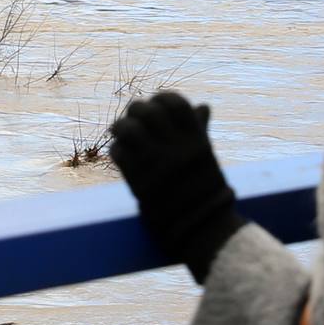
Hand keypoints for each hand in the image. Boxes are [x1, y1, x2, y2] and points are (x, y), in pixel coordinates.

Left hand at [108, 90, 246, 282]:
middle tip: (133, 116)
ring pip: (128, 129)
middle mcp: (176, 147)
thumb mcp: (206, 155)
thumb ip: (200, 129)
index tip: (157, 102)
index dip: (163, 98)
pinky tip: (121, 154)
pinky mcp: (138, 181)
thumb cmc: (203, 187)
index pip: (176, 103)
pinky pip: (119, 154)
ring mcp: (156, 163)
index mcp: (195, 139)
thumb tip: (203, 106)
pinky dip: (117, 151)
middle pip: (147, 111)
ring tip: (118, 130)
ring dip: (120, 126)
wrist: (199, 226)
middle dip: (136, 110)